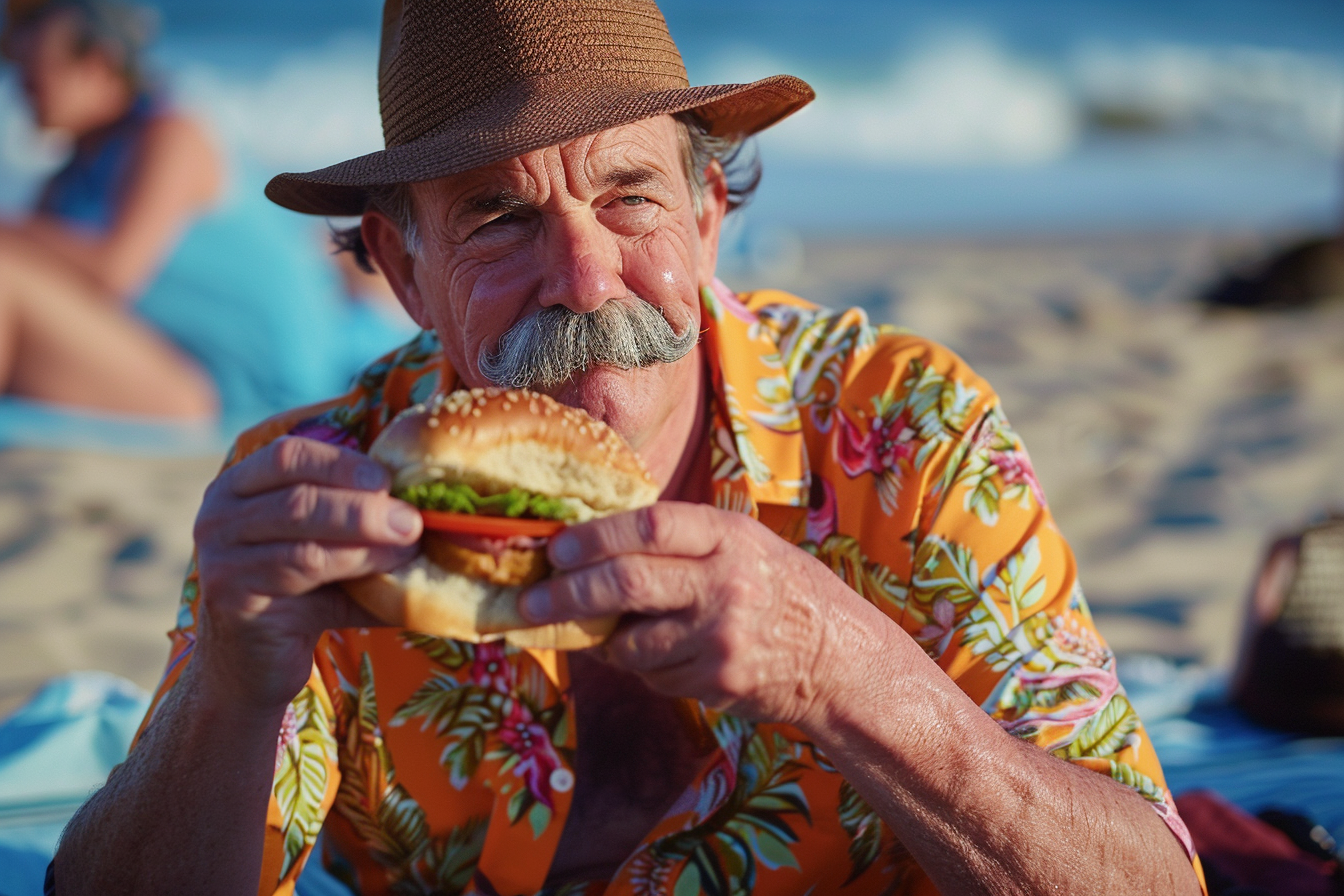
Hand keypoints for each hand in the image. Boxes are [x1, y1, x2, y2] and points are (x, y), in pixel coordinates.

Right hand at [192, 436, 422, 709]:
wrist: (251, 669)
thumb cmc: (301, 597)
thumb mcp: (329, 548)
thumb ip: (361, 522)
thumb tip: (438, 504)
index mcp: (239, 486)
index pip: (289, 454)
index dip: (342, 462)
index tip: (388, 478)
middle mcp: (218, 516)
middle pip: (299, 497)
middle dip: (365, 507)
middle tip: (413, 519)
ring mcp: (220, 559)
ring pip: (305, 540)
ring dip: (366, 541)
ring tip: (409, 545)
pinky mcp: (233, 600)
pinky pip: (302, 575)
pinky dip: (354, 568)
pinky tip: (385, 575)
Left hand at [518, 501, 861, 726]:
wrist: (836, 656)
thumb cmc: (777, 589)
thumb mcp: (741, 544)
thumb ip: (680, 540)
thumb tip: (588, 542)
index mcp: (728, 536)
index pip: (649, 527)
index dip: (593, 537)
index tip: (555, 549)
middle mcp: (725, 582)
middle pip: (626, 583)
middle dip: (567, 595)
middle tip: (530, 603)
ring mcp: (721, 636)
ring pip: (631, 641)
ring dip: (609, 641)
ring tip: (616, 633)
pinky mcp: (717, 681)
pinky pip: (654, 676)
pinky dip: (646, 668)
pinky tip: (671, 657)